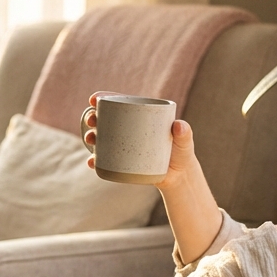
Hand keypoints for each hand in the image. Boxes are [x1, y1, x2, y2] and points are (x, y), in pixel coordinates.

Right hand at [82, 92, 198, 192]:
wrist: (178, 176)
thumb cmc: (181, 153)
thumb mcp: (184, 143)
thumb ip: (185, 134)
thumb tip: (178, 125)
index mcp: (140, 117)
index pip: (119, 104)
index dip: (104, 99)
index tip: (94, 99)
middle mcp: (128, 130)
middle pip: (106, 120)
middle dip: (93, 117)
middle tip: (91, 120)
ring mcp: (123, 147)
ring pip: (102, 139)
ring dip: (91, 136)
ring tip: (91, 139)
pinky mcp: (121, 164)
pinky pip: (104, 161)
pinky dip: (96, 161)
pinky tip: (92, 162)